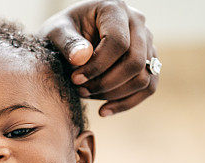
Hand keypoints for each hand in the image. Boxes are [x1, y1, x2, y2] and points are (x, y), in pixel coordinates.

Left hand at [40, 0, 156, 115]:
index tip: (74, 78)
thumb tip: (82, 57)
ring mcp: (146, 42)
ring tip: (85, 94)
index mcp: (114, 8)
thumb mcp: (55, 32)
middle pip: (135, 62)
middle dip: (105, 82)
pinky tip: (103, 111)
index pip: (118, 42)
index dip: (97, 66)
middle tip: (79, 89)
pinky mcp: (148, 60)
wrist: (67, 38)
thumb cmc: (60, 32)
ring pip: (143, 77)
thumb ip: (67, 43)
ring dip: (113, 94)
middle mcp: (137, 22)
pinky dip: (127, 103)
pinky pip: (148, 87)